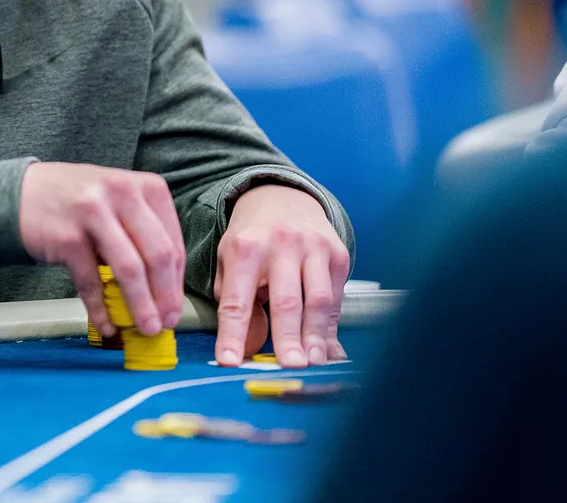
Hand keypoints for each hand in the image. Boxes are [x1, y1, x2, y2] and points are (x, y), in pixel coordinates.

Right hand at [19, 162, 186, 337]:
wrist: (23, 191)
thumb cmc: (77, 200)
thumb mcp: (119, 200)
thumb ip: (144, 231)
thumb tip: (166, 286)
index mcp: (145, 186)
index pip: (172, 241)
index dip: (177, 281)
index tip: (175, 306)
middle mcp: (121, 193)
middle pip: (157, 255)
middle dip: (165, 296)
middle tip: (166, 322)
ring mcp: (93, 213)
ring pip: (129, 269)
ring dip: (141, 306)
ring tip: (146, 327)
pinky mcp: (68, 237)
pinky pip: (91, 282)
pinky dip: (100, 309)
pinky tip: (106, 324)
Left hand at [213, 184, 349, 368]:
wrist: (283, 198)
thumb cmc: (251, 241)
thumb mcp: (229, 262)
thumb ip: (233, 303)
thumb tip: (250, 347)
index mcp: (244, 247)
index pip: (236, 299)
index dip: (233, 332)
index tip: (231, 361)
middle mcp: (281, 244)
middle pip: (285, 300)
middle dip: (287, 336)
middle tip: (289, 367)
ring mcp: (313, 247)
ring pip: (317, 300)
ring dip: (315, 336)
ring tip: (313, 363)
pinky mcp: (337, 254)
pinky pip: (336, 297)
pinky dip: (332, 327)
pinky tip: (330, 350)